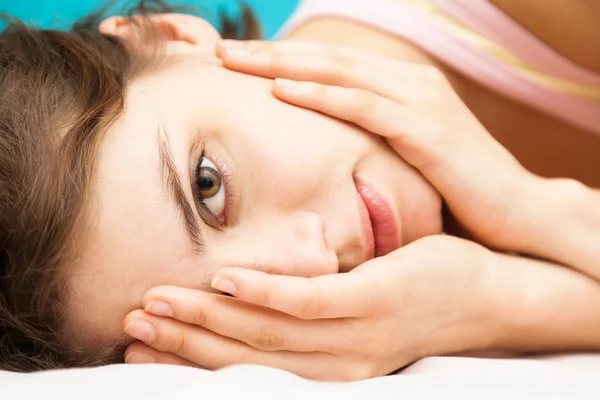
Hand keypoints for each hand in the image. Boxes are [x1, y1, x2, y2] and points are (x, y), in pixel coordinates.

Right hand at [122, 235, 494, 380]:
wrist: (486, 296)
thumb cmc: (414, 299)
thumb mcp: (355, 316)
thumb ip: (308, 315)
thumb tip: (255, 297)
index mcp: (327, 370)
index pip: (247, 369)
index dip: (190, 358)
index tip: (142, 348)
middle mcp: (335, 366)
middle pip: (245, 356)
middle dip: (183, 341)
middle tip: (132, 326)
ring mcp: (355, 337)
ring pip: (266, 332)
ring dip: (207, 317)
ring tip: (158, 302)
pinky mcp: (375, 302)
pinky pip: (310, 302)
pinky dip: (264, 293)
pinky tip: (227, 279)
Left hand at [215, 40, 542, 252]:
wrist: (519, 212)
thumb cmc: (458, 190)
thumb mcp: (408, 158)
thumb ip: (372, 145)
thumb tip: (328, 157)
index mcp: (402, 88)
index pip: (331, 67)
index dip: (281, 61)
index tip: (236, 66)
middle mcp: (409, 83)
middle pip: (327, 60)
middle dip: (271, 53)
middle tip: (222, 52)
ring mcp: (419, 102)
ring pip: (339, 73)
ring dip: (284, 65)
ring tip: (236, 62)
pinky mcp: (427, 130)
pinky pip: (365, 106)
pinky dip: (323, 95)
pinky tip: (284, 90)